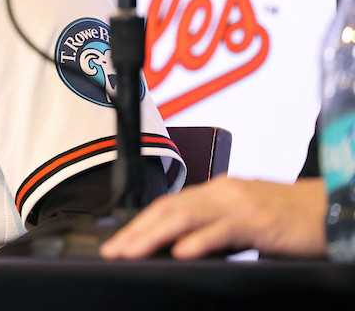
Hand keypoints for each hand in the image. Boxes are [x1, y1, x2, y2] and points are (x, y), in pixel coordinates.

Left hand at [99, 177, 326, 259]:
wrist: (330, 208)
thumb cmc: (288, 218)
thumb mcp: (242, 220)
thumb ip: (212, 229)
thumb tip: (179, 248)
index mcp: (215, 192)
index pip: (167, 206)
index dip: (139, 224)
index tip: (118, 243)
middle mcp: (221, 193)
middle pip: (168, 210)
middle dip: (137, 232)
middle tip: (113, 252)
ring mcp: (239, 205)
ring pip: (186, 216)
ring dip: (155, 236)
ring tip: (133, 252)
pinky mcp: (259, 221)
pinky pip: (223, 229)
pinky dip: (200, 240)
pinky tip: (182, 252)